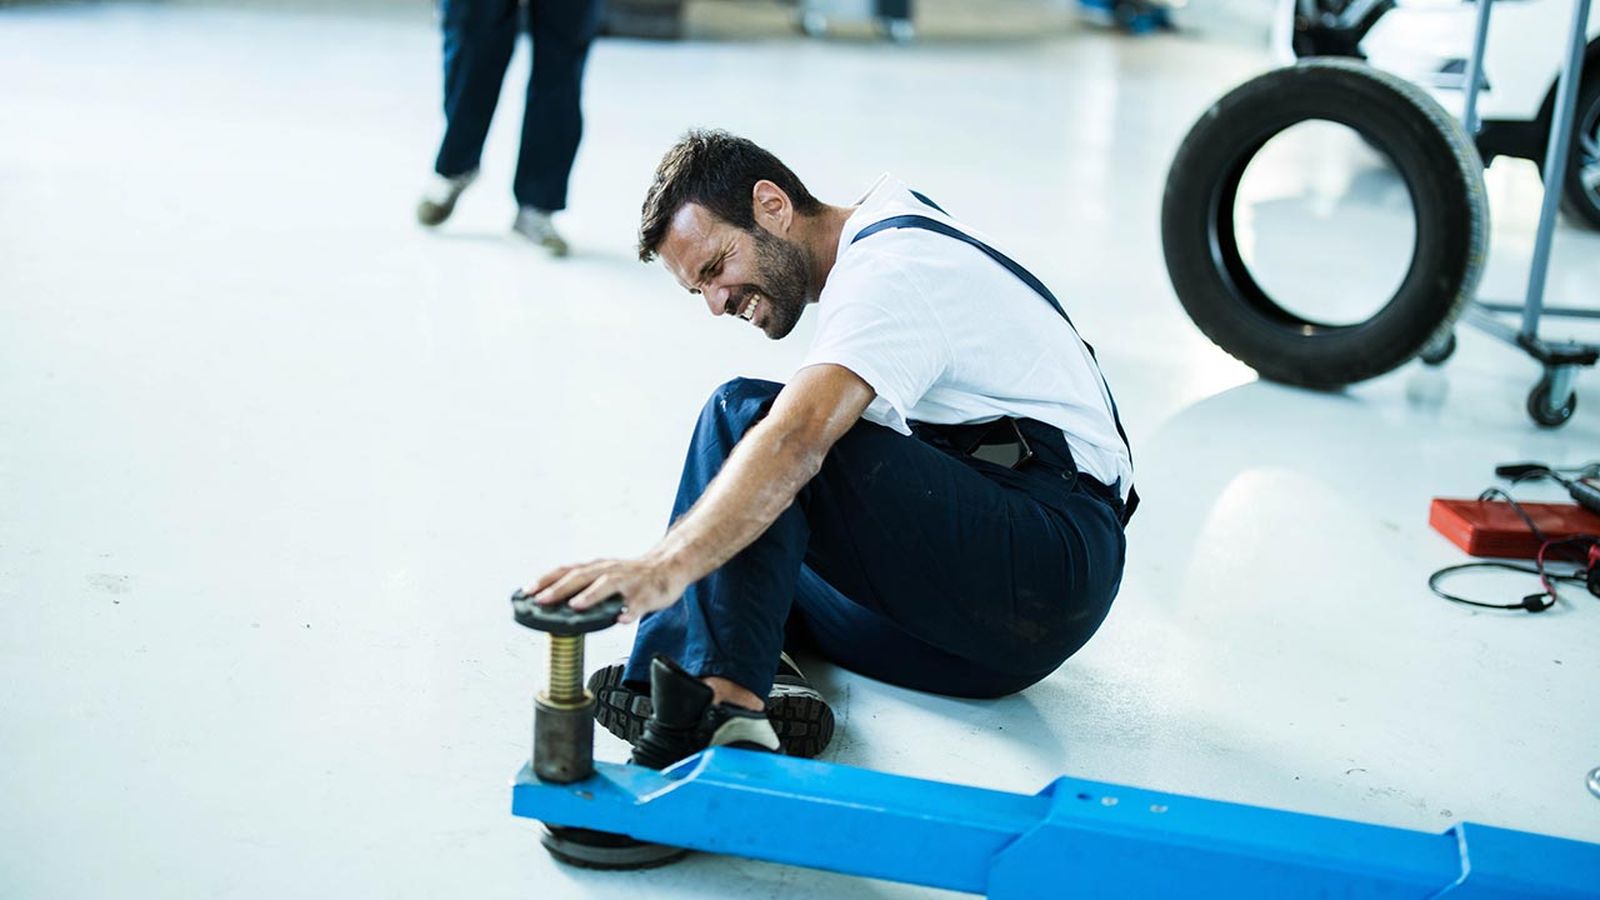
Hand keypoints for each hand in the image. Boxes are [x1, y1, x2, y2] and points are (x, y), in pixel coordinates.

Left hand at [528, 556, 685, 624]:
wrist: (669, 566)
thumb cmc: (632, 574)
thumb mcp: (604, 574)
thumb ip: (582, 585)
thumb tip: (551, 599)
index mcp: (597, 568)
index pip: (566, 570)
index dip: (546, 579)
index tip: (527, 591)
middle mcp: (609, 571)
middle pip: (582, 577)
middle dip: (560, 589)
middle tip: (542, 600)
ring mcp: (628, 582)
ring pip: (608, 585)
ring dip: (591, 595)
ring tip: (576, 606)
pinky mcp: (646, 595)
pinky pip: (637, 605)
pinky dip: (629, 612)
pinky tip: (622, 619)